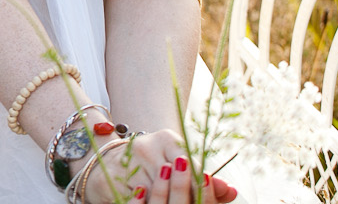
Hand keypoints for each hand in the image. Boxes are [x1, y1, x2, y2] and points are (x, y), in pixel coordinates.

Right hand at [86, 130, 237, 202]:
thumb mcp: (176, 165)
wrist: (106, 160)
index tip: (204, 195)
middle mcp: (146, 147)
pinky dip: (146, 203)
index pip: (190, 165)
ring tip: (171, 203)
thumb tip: (231, 191)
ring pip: (156, 195)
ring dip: (166, 202)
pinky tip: (151, 203)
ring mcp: (127, 163)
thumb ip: (204, 180)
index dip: (200, 185)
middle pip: (175, 182)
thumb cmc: (149, 165)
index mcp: (166, 139)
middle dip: (185, 198)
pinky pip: (137, 201)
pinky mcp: (113, 180)